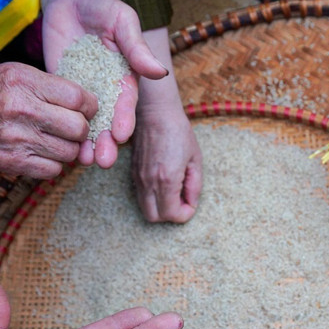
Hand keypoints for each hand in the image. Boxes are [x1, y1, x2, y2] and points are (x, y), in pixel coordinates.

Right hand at [0, 63, 96, 177]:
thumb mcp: (8, 72)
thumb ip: (44, 84)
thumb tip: (83, 100)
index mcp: (22, 81)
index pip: (78, 98)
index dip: (89, 106)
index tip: (86, 109)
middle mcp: (20, 108)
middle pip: (78, 128)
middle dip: (81, 129)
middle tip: (73, 127)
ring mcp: (14, 138)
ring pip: (70, 152)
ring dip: (68, 149)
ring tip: (55, 140)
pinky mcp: (10, 162)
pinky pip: (53, 170)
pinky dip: (53, 164)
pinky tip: (42, 153)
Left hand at [39, 0, 168, 167]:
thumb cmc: (103, 6)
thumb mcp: (123, 22)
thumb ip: (137, 48)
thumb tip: (159, 72)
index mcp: (125, 77)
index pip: (125, 104)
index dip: (123, 120)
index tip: (120, 135)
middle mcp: (106, 90)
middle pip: (107, 121)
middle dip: (106, 142)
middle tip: (103, 161)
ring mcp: (83, 91)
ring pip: (85, 122)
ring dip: (85, 143)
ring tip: (83, 160)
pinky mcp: (62, 88)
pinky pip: (62, 111)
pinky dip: (63, 127)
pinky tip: (62, 143)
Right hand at [132, 28, 202, 222]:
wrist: (155, 111)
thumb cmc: (179, 131)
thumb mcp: (195, 158)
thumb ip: (194, 185)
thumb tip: (190, 203)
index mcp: (167, 179)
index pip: (172, 215)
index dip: (185, 214)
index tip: (191, 202)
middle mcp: (149, 182)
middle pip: (155, 218)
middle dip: (170, 214)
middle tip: (181, 200)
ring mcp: (138, 177)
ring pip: (146, 208)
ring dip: (161, 206)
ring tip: (174, 191)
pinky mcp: (133, 172)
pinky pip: (140, 195)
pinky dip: (153, 197)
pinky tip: (163, 183)